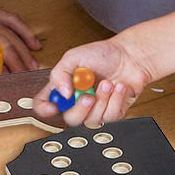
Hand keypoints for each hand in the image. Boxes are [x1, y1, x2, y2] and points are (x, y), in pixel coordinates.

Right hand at [31, 38, 155, 126]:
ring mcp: (95, 109)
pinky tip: (119, 87)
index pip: (44, 104)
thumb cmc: (102, 54)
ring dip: (102, 99)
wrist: (130, 56)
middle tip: (88, 95)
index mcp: (63, 87)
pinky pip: (111, 117)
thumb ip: (60, 74)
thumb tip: (62, 95)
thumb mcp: (74, 57)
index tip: (54, 106)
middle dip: (80, 109)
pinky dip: (116, 100)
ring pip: (92, 120)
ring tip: (107, 83)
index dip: (45, 109)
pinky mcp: (112, 113)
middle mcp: (76, 101)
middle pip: (69, 119)